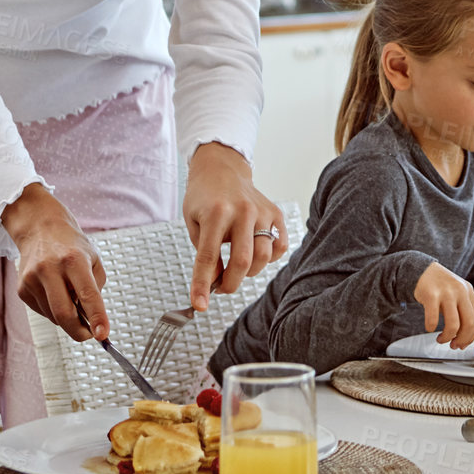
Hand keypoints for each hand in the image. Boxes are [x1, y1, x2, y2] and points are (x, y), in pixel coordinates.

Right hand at [1, 183, 108, 341]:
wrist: (40, 228)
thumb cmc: (71, 245)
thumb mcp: (93, 259)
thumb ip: (95, 289)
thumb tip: (91, 321)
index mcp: (74, 259)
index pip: (88, 294)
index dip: (96, 317)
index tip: (103, 335)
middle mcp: (50, 268)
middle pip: (63, 313)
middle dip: (78, 331)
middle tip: (89, 334)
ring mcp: (32, 279)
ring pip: (53, 316)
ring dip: (67, 318)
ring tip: (71, 298)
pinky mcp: (21, 288)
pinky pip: (42, 311)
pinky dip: (53, 310)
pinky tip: (56, 292)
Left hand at [184, 142, 288, 308]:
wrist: (222, 168)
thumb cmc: (204, 196)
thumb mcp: (194, 223)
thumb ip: (205, 253)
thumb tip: (216, 282)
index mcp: (216, 213)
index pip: (208, 257)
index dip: (202, 285)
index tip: (200, 304)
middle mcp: (242, 211)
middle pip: (242, 261)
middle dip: (230, 284)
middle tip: (222, 288)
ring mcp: (262, 212)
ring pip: (264, 257)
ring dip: (249, 273)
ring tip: (237, 269)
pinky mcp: (275, 214)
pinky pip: (280, 245)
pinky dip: (270, 259)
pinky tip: (255, 255)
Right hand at [414, 261, 473, 347]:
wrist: (422, 270)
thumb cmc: (440, 287)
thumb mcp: (457, 294)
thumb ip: (462, 313)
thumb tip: (463, 340)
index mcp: (468, 292)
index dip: (471, 336)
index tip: (463, 344)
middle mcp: (460, 291)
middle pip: (469, 323)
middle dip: (461, 340)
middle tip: (453, 345)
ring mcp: (446, 292)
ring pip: (453, 324)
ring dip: (446, 338)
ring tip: (440, 339)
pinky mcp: (431, 294)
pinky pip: (433, 319)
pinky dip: (431, 328)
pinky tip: (429, 328)